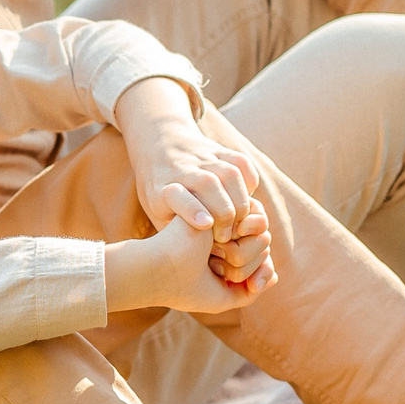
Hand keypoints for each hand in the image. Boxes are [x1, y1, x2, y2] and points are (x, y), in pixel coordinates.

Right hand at [106, 213, 275, 314]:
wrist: (160, 270)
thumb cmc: (184, 288)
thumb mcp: (223, 299)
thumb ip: (249, 293)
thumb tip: (272, 276)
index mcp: (225, 257)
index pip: (261, 262)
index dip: (259, 276)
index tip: (242, 285)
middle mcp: (228, 238)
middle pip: (265, 249)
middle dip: (249, 266)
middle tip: (219, 268)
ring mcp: (226, 223)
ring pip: (263, 236)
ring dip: (244, 254)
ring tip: (215, 255)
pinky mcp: (225, 207)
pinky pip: (256, 221)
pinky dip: (242, 237)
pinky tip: (218, 241)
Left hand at [115, 79, 261, 241]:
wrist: (160, 145)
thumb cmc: (159, 192)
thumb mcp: (156, 213)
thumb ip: (174, 231)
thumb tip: (192, 258)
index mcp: (162, 187)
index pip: (177, 195)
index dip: (191, 209)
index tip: (204, 225)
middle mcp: (182, 169)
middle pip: (209, 186)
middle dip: (224, 214)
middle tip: (225, 237)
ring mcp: (203, 157)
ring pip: (229, 174)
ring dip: (239, 202)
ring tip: (237, 224)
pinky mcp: (220, 150)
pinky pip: (242, 164)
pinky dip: (249, 183)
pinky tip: (245, 200)